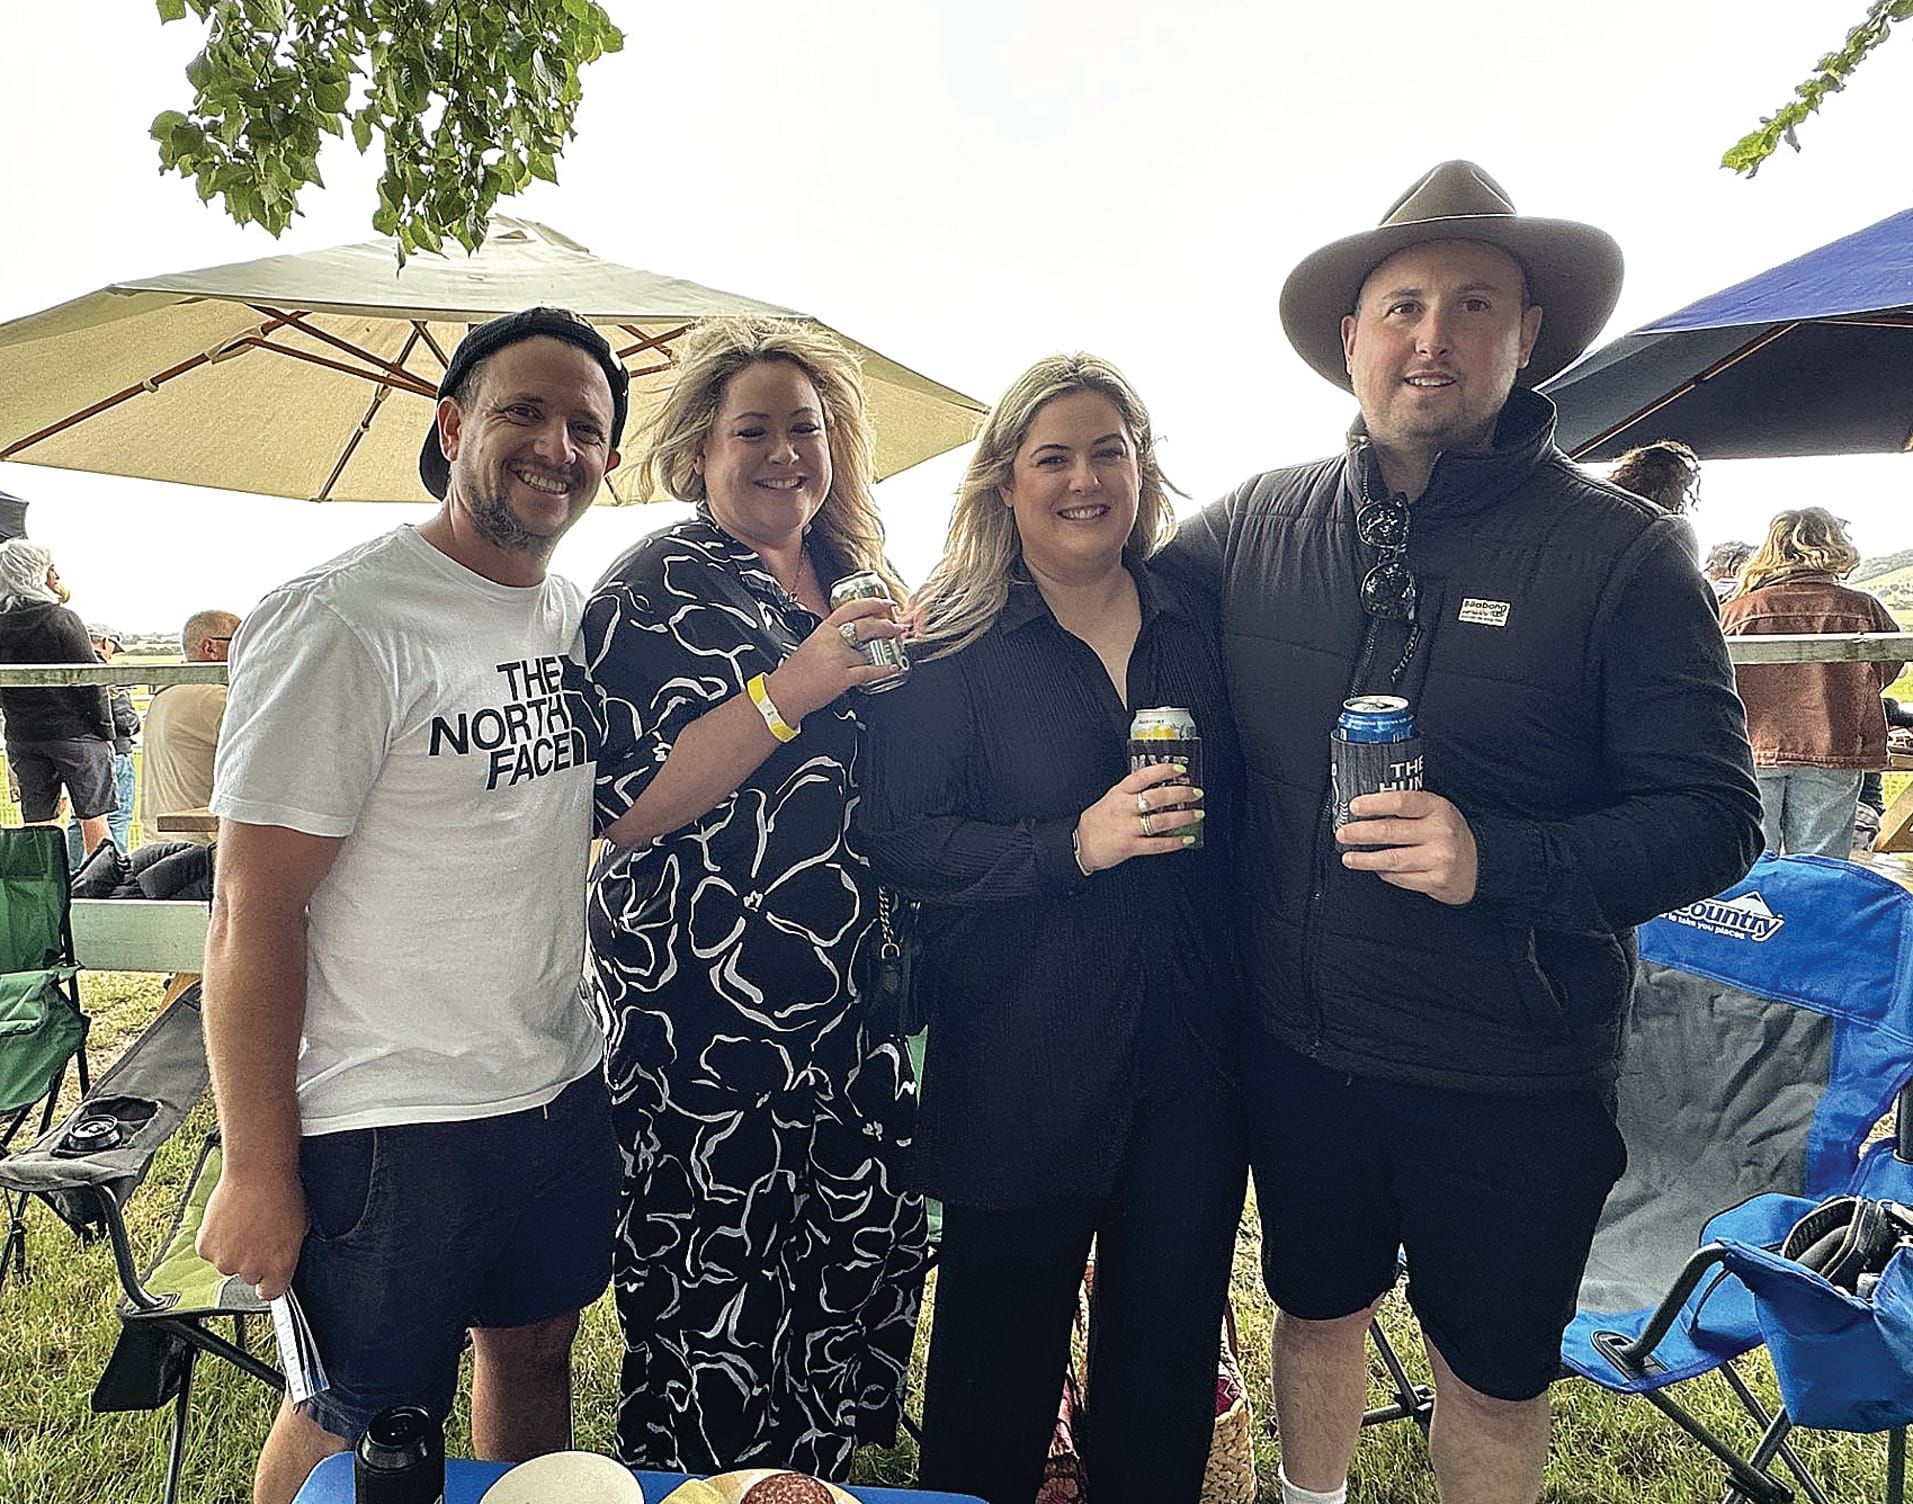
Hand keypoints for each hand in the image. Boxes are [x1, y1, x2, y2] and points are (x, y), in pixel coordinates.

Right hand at [196, 1166, 307, 1300]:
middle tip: (255, 1234)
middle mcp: (252, 1269)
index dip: (268, 1281)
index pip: (270, 1293)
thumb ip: (287, 1250)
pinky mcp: (205, 1248)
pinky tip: (226, 1219)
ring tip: (242, 1222)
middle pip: (247, 1276)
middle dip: (251, 1259)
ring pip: (226, 1263)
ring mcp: (226, 1260)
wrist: (258, 1171)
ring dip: (231, 1249)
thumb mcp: (300, 1226)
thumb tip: (281, 1254)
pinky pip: (209, 1250)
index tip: (267, 1274)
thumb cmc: (282, 1193)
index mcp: (279, 1266)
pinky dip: (214, 1238)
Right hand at [766, 598, 905, 721]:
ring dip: (885, 650)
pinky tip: (892, 668)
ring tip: (894, 648)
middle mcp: (831, 641)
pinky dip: (883, 670)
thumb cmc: (794, 673)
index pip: (851, 608)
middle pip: (865, 626)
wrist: (783, 693)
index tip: (886, 602)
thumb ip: (832, 637)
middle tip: (897, 627)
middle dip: (887, 625)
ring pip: (868, 649)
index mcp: (823, 630)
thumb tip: (852, 635)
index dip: (872, 603)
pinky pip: (868, 671)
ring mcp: (837, 658)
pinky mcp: (842, 677)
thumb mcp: (812, 645)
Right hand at [1074, 762, 1203, 873]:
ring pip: (1160, 821)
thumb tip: (1161, 787)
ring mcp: (1127, 827)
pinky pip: (1156, 845)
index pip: (1143, 776)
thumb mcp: (1111, 798)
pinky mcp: (1129, 846)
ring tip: (1197, 814)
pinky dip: (1174, 842)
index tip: (1180, 769)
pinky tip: (1185, 839)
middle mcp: (1124, 808)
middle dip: (1181, 793)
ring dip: (1183, 817)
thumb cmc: (1097, 821)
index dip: (1163, 771)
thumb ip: (1132, 792)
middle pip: (1157, 797)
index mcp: (1119, 792)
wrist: (1079, 843)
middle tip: (1196, 792)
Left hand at [1337, 788, 1477, 904]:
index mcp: (1438, 808)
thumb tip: (1365, 809)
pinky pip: (1401, 878)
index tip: (1354, 807)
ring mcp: (1439, 858)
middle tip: (1342, 833)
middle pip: (1390, 831)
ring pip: (1392, 859)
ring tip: (1349, 857)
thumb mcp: (1436, 812)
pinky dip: (1384, 874)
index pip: (1402, 802)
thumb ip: (1408, 808)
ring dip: (1365, 859)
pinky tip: (1376, 869)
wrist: (1480, 863)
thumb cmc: (1449, 834)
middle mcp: (1441, 831)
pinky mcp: (1437, 880)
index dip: (1375, 803)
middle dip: (1360, 833)